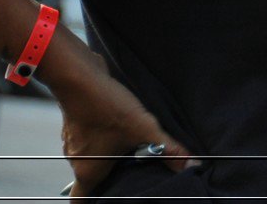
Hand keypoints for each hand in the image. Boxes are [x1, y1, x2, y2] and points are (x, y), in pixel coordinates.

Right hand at [50, 47, 193, 197]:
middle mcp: (76, 160)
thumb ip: (168, 149)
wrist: (79, 75)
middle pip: (93, 178)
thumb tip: (192, 165)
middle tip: (134, 172)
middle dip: (113, 176)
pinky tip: (122, 125)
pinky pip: (92, 137)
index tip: (109, 202)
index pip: (81, 200)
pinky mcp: (78, 123)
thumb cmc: (106, 108)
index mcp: (88, 171)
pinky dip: (105, 137)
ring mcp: (74, 140)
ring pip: (93, 156)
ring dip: (110, 154)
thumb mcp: (143, 129)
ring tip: (132, 148)